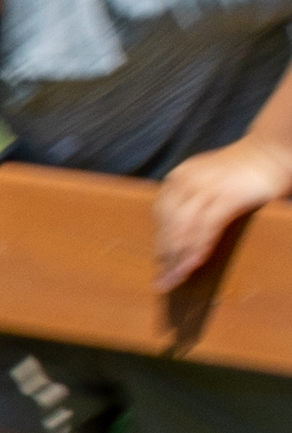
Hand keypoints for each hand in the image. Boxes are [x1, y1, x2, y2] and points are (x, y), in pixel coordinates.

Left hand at [155, 137, 291, 289]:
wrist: (273, 150)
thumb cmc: (241, 173)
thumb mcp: (208, 183)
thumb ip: (192, 204)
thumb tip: (177, 239)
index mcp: (178, 179)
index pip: (161, 217)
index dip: (159, 244)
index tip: (158, 268)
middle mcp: (187, 181)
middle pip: (169, 225)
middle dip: (166, 256)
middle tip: (164, 282)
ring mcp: (207, 186)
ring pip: (184, 228)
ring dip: (180, 256)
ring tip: (179, 278)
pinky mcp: (229, 195)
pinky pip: (207, 225)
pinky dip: (200, 245)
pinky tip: (196, 262)